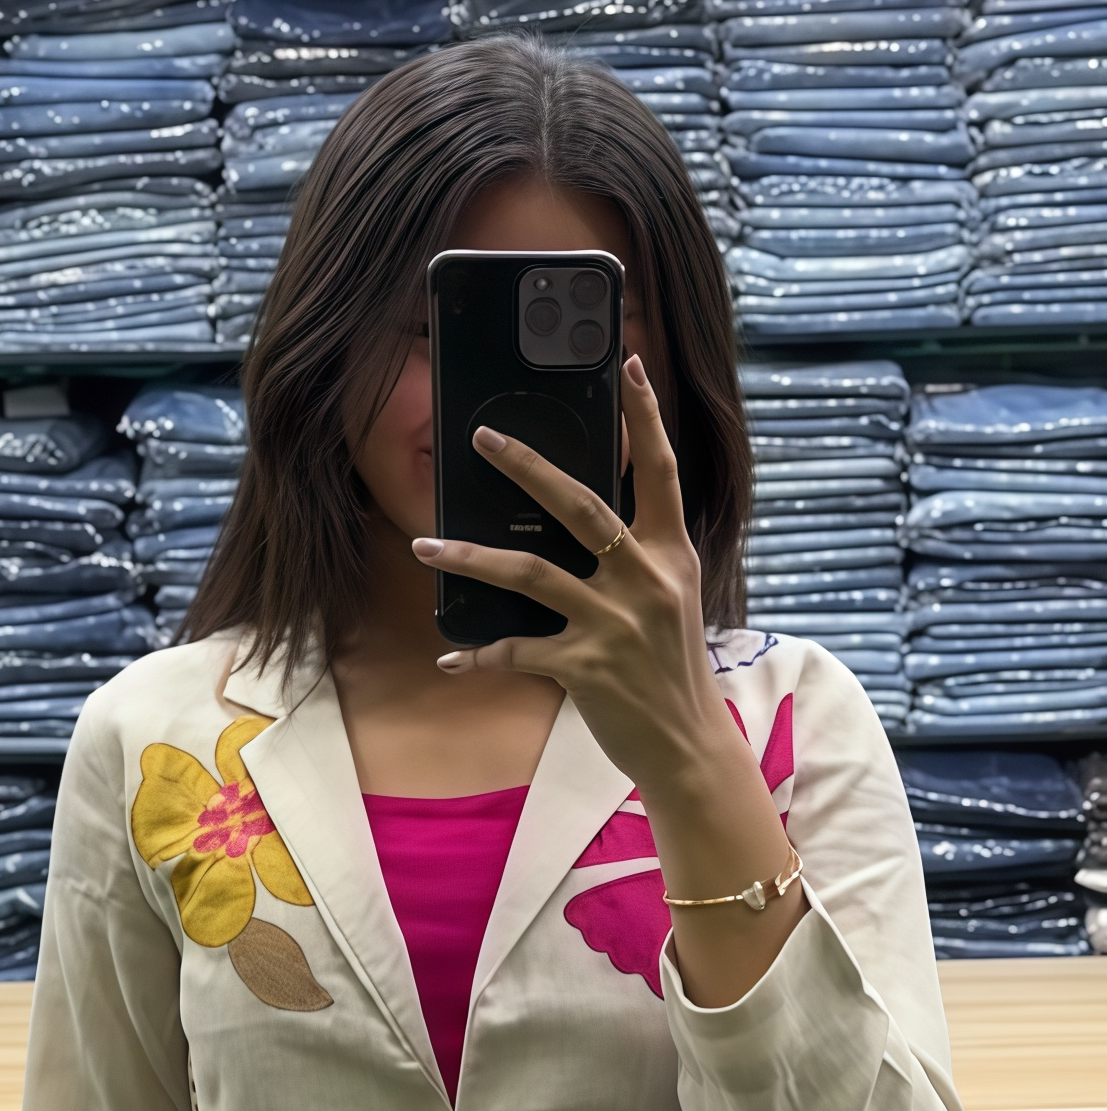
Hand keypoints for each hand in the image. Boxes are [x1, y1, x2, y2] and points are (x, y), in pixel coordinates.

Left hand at [412, 352, 805, 1007]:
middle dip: (529, 466)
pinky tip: (448, 658)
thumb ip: (637, 557)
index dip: (644, 417)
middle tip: (482, 436)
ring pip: (532, 573)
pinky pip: (517, 651)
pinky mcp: (585, 668)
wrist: (686, 746)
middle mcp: (646, 581)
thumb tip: (582, 519)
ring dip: (471, 556)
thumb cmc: (671, 670)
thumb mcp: (670, 601)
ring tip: (425, 542)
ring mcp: (615, 624)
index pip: (661, 472)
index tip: (626, 364)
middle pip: (582, 507)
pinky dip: (479, 655)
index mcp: (671, 556)